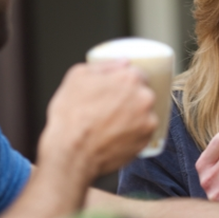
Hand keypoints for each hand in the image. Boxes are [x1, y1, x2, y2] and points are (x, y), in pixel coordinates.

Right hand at [37, 60, 157, 185]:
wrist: (71, 154)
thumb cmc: (70, 116)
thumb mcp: (77, 77)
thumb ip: (104, 65)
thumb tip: (122, 62)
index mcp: (129, 79)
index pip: (136, 74)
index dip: (123, 82)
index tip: (114, 90)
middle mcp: (144, 98)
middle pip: (142, 93)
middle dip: (129, 99)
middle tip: (110, 108)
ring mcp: (148, 121)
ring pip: (144, 113)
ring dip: (132, 116)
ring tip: (111, 124)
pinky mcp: (146, 141)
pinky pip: (143, 131)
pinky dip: (132, 132)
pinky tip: (115, 135)